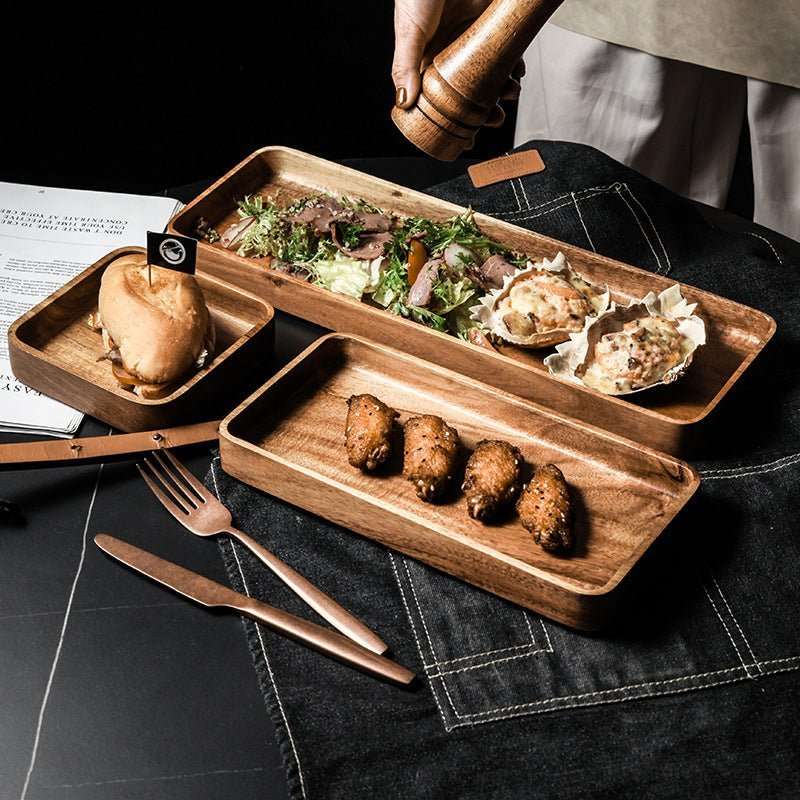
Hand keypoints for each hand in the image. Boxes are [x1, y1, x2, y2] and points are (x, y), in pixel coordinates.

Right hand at [392, 0, 523, 126]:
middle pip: (470, 92)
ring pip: (491, 75)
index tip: (467, 137)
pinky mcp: (493, 25)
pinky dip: (515, 65)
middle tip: (494, 120)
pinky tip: (517, 73)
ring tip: (509, 96)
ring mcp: (474, 39)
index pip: (439, 99)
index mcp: (427, 59)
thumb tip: (404, 103)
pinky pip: (507, 52)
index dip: (452, 120)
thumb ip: (405, 65)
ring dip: (503, 90)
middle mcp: (452, 52)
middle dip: (484, 110)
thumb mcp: (410, 29)